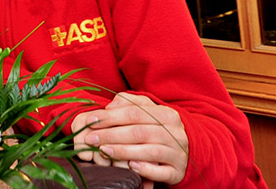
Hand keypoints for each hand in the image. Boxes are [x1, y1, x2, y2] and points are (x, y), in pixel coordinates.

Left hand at [71, 92, 187, 185]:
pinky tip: (131, 167)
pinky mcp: (178, 171)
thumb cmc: (156, 127)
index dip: (110, 117)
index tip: (89, 121)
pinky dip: (146, 170)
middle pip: (139, 132)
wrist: (185, 149)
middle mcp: (174, 133)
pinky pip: (162, 172)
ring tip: (103, 151)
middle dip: (111, 135)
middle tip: (90, 138)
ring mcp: (178, 153)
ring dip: (124, 152)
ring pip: (149, 152)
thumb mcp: (146, 110)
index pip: (134, 113)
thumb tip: (110, 106)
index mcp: (166, 114)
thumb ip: (128, 103)